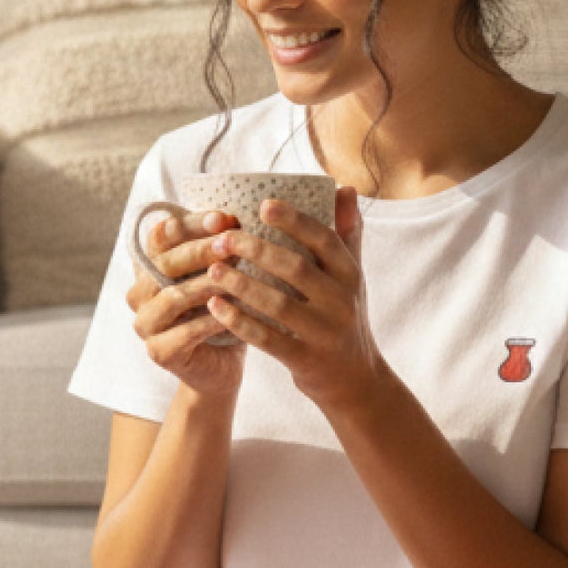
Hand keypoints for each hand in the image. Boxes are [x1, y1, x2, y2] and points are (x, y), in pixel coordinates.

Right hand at [125, 209, 247, 398]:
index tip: (224, 218)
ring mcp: (145, 324)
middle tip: (231, 243)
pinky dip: (211, 321)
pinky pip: (185, 332)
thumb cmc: (221, 312)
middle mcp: (139, 292)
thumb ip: (218, 250)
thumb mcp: (219, 275)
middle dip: (201, 250)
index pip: (161, 235)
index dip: (190, 224)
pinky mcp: (158, 352)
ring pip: (173, 297)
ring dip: (206, 284)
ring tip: (236, 276)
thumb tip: (233, 217)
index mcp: (150, 267)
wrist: (220, 366)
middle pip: (165, 264)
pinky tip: (235, 313)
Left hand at [199, 188, 383, 413]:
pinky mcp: (305, 360)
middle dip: (256, 250)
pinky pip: (268, 339)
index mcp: (350, 274)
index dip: (294, 220)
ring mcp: (324, 333)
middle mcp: (342, 301)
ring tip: (212, 269)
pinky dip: (239, 322)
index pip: (324, 239)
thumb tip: (343, 187)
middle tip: (224, 238)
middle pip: (296, 268)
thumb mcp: (352, 276)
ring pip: (278, 304)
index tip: (263, 204)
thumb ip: (346, 233)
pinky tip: (215, 306)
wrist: (355, 380)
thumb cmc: (344, 316)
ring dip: (241, 284)